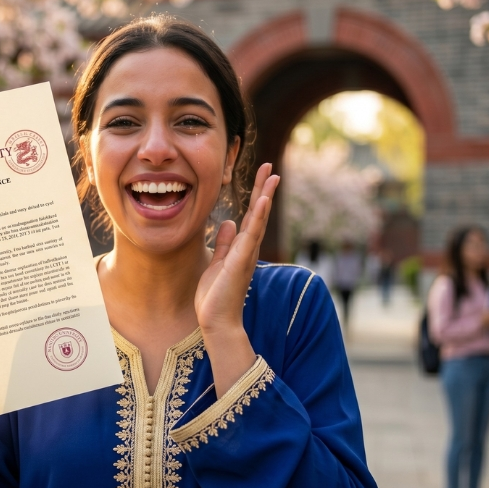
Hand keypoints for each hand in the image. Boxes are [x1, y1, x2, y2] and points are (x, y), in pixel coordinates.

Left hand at [194, 163, 279, 333]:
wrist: (217, 321)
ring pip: (259, 219)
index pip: (251, 215)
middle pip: (259, 212)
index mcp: (242, 247)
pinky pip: (252, 234)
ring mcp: (247, 254)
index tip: (262, 175)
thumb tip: (229, 222)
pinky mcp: (242, 261)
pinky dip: (259, 216)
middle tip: (270, 166)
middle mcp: (249, 248)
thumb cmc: (216, 296)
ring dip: (265, 196)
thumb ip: (225, 243)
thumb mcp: (218, 263)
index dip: (257, 194)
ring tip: (272, 176)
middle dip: (264, 189)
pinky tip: (264, 200)